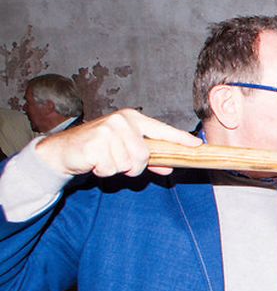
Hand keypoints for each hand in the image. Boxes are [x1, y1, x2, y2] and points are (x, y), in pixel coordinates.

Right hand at [33, 109, 202, 177]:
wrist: (64, 149)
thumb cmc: (99, 148)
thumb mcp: (125, 149)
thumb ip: (148, 158)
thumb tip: (170, 167)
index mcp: (132, 118)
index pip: (161, 129)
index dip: (180, 139)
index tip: (197, 145)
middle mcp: (121, 121)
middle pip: (144, 156)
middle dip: (133, 166)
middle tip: (118, 162)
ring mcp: (107, 131)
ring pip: (127, 165)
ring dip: (116, 169)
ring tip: (104, 159)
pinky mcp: (94, 144)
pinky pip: (110, 169)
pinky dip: (103, 172)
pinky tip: (94, 162)